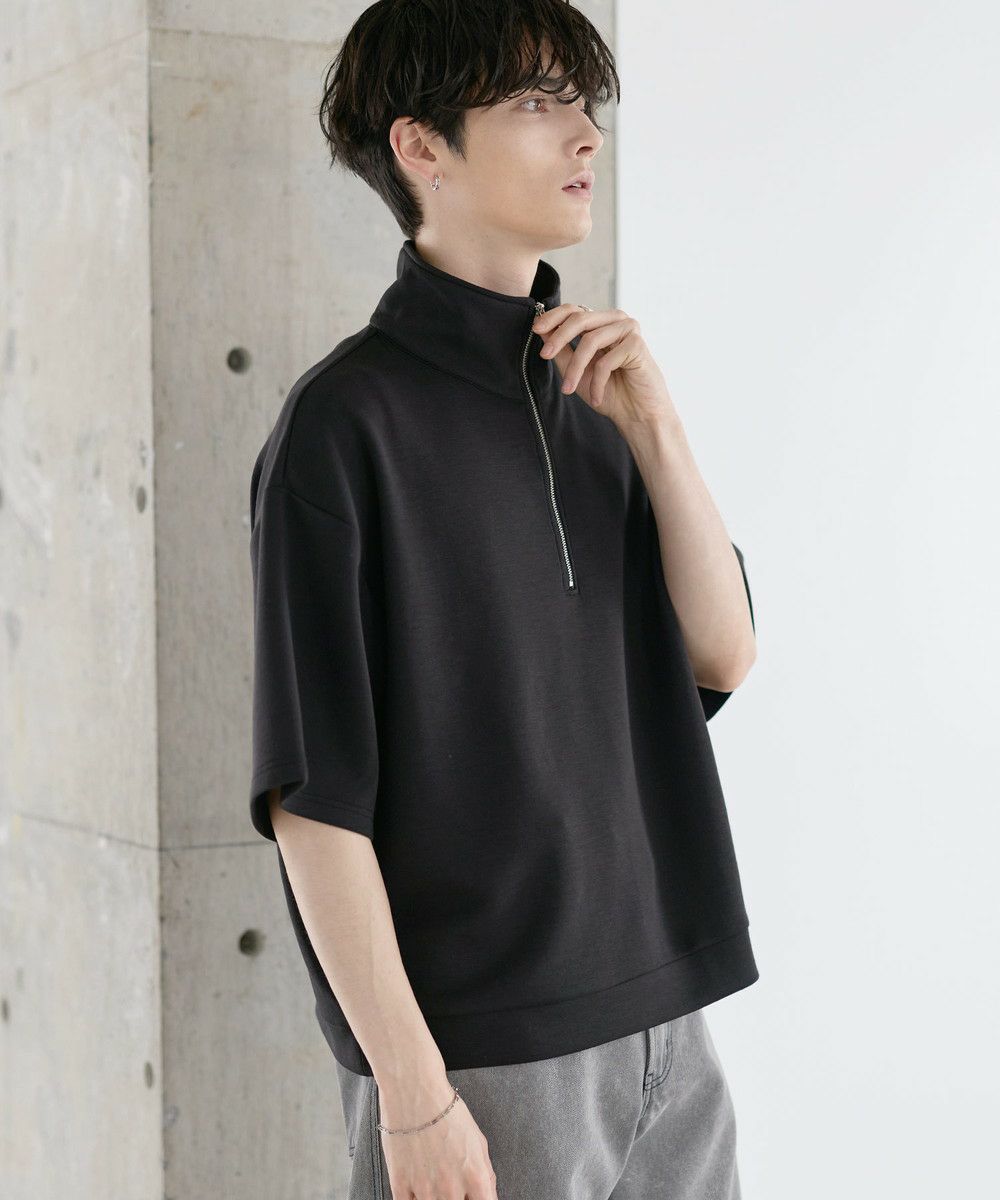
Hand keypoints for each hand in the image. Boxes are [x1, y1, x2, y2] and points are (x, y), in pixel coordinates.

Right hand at [378, 1082, 498, 1199]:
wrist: (414, 1090)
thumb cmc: (446, 1110)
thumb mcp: (478, 1139)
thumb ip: (486, 1173)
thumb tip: (487, 1194)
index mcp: (475, 1176)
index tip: (472, 1197)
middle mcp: (451, 1188)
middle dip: (455, 1197)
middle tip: (449, 1182)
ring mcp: (425, 1189)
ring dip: (434, 1197)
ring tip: (433, 1179)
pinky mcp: (400, 1185)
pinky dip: (414, 1198)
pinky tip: (417, 1185)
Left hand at [532, 303, 676, 430]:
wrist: (637, 414)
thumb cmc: (609, 392)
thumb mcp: (576, 370)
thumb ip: (561, 349)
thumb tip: (540, 328)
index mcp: (601, 323)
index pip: (574, 310)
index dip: (553, 317)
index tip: (535, 329)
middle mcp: (616, 320)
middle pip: (580, 319)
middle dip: (559, 338)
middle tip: (544, 355)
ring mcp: (629, 329)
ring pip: (590, 341)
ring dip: (575, 369)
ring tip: (569, 389)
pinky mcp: (637, 344)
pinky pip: (606, 361)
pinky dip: (597, 382)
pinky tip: (597, 397)